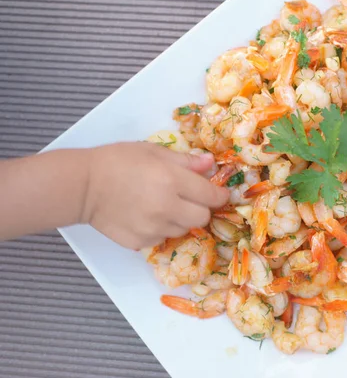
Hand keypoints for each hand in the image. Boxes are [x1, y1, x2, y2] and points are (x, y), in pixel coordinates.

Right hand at [81, 142, 228, 249]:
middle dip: (200, 208)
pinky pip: (162, 238)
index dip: (218, 195)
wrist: (82, 186)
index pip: (212, 196)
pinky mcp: (140, 242)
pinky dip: (160, 229)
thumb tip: (211, 164)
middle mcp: (166, 207)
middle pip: (202, 218)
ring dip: (180, 219)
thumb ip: (186, 160)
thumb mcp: (153, 151)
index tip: (218, 193)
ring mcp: (153, 228)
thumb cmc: (117, 161)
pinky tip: (145, 215)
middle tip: (187, 198)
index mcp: (172, 181)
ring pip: (183, 230)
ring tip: (161, 205)